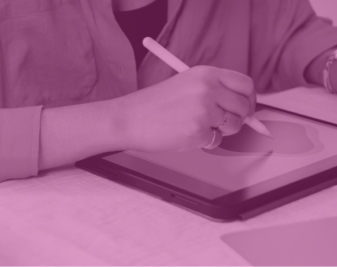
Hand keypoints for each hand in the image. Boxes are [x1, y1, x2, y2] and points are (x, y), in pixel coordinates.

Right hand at [115, 66, 255, 151]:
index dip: (249, 99)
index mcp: (206, 74)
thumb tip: (243, 106)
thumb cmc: (153, 105)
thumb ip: (214, 90)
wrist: (129, 118)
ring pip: (233, 126)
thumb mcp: (186, 84)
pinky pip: (216, 141)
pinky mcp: (198, 130)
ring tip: (197, 125)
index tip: (246, 108)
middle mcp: (208, 88)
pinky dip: (204, 141)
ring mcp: (204, 110)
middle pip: (245, 107)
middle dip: (238, 119)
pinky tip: (185, 133)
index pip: (245, 84)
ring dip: (220, 131)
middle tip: (223, 123)